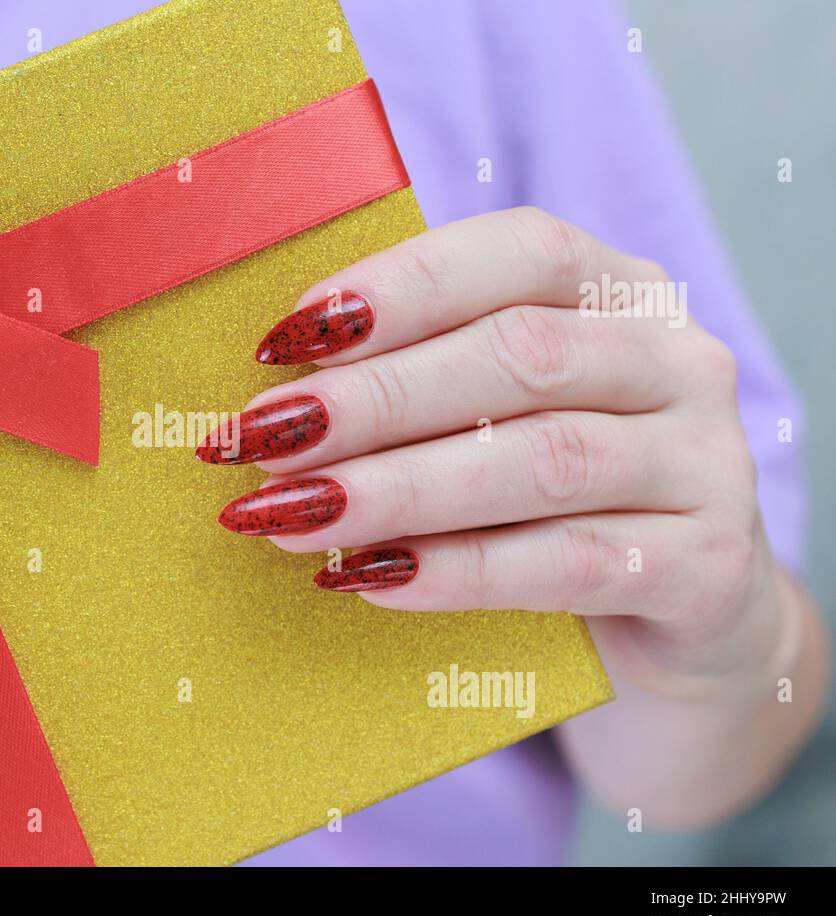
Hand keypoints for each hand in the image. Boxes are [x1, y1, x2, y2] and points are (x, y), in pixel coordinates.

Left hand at [199, 208, 828, 825]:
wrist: (685, 611)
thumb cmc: (555, 491)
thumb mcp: (503, 413)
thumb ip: (427, 380)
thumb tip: (275, 392)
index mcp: (621, 292)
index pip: (517, 252)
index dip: (398, 289)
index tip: (285, 339)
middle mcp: (678, 360)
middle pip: (518, 357)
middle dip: (373, 399)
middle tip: (259, 439)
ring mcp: (708, 464)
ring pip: (541, 462)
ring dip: (396, 488)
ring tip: (290, 513)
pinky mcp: (706, 569)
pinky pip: (567, 564)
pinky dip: (457, 571)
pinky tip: (371, 577)